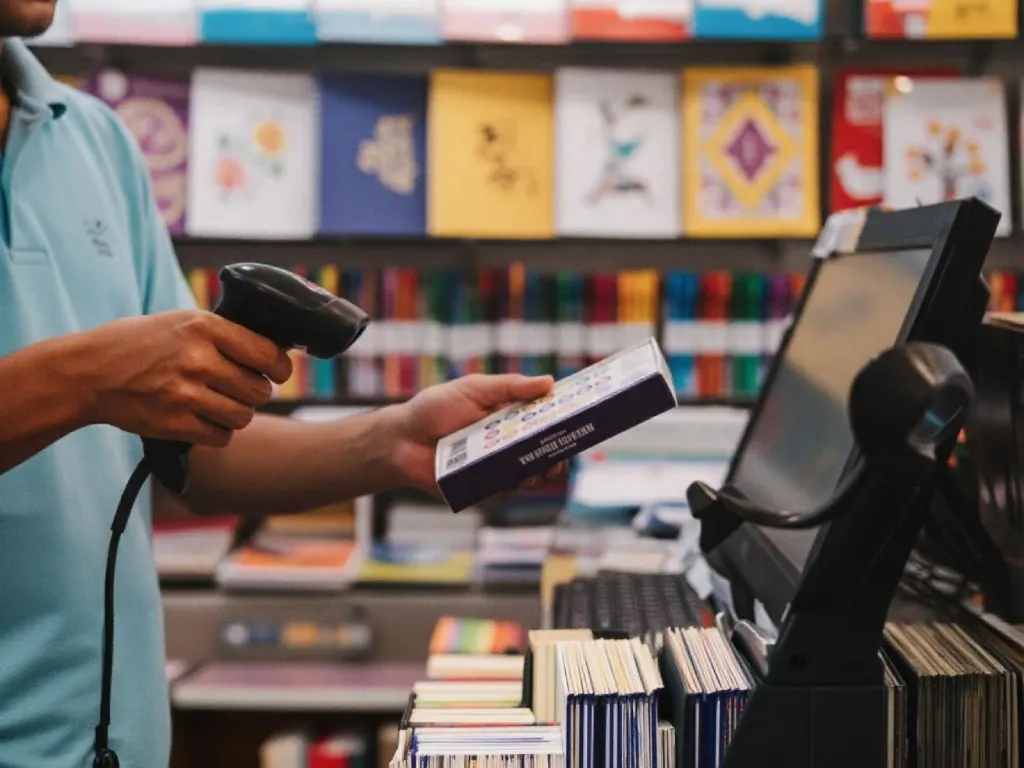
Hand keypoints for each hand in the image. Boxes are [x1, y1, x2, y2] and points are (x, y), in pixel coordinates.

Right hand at [81, 310, 292, 445]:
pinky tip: (202, 419)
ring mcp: (186, 394)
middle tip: (238, 388)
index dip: (279, 368)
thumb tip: (271, 352)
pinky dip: (218, 432)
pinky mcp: (175, 424)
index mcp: (204, 327)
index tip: (277, 372)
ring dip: (236, 414)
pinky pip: (222, 436)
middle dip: (254, 392)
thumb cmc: (137, 344)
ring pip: (243, 416)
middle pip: (259, 390)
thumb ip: (223, 335)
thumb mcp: (181, 322)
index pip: (267, 354)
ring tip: (218, 403)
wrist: (88, 373)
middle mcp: (198, 359)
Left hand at [387, 373, 567, 493]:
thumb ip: (509, 387)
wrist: (400, 440)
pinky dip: (513, 485)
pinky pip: (505, 490)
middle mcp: (508, 443)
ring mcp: (497, 466)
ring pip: (530, 474)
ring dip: (540, 472)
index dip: (565, 422)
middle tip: (562, 454)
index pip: (546, 420)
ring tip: (540, 468)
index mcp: (510, 416)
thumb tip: (548, 383)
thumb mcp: (473, 389)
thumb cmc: (434, 410)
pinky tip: (514, 478)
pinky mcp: (483, 487)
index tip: (580, 421)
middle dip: (559, 454)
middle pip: (545, 451)